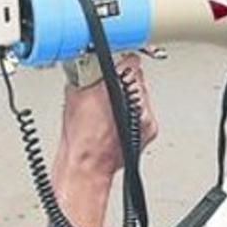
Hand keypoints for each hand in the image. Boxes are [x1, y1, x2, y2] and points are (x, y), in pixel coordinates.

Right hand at [51, 53, 157, 226]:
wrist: (85, 167)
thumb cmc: (79, 137)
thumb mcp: (75, 94)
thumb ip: (89, 72)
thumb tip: (92, 60)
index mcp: (119, 89)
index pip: (131, 60)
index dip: (119, 60)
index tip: (114, 60)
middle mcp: (137, 102)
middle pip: (138, 76)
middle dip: (123, 78)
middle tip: (108, 85)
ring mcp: (147, 117)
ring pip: (142, 93)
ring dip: (129, 95)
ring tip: (110, 106)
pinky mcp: (150, 129)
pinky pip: (145, 111)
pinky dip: (134, 112)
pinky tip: (118, 118)